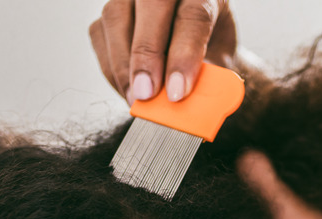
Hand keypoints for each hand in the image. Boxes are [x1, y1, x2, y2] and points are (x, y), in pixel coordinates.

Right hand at [89, 0, 236, 104]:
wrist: (201, 46)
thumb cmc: (213, 53)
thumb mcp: (221, 66)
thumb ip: (209, 81)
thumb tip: (188, 105)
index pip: (193, 16)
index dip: (183, 56)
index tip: (176, 93)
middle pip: (151, 5)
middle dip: (146, 54)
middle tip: (146, 95)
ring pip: (116, 16)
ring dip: (122, 65)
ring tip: (136, 99)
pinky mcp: (112, 10)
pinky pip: (100, 34)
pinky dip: (110, 68)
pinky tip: (126, 89)